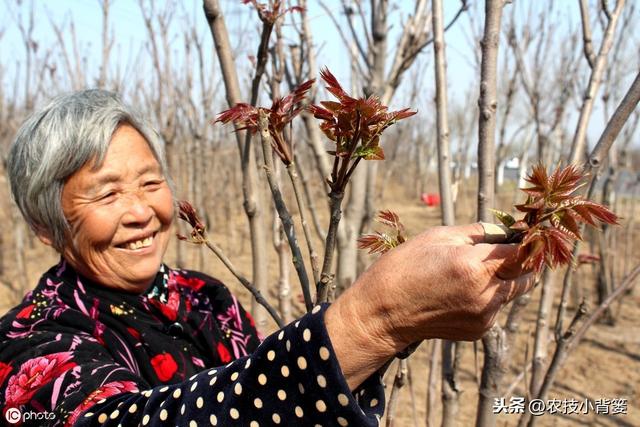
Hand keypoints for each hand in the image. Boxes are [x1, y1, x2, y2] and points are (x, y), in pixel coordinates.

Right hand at [325, 223, 534, 388]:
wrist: (382, 312)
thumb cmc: (404, 267)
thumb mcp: (438, 237)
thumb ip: (477, 232)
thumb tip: (505, 231)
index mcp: (475, 266)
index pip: (524, 252)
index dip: (530, 240)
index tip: (528, 232)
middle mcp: (487, 294)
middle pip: (528, 276)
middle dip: (523, 261)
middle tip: (505, 250)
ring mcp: (485, 316)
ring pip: (511, 292)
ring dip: (503, 279)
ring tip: (470, 271)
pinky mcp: (479, 330)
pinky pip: (495, 308)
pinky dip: (487, 297)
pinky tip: (459, 291)